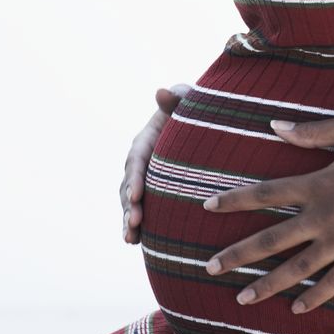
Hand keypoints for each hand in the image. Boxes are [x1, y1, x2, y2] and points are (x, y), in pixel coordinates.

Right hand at [120, 83, 190, 243]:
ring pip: (131, 202)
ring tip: (130, 238)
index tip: (137, 195)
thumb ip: (177, 98)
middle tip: (135, 223)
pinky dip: (136, 225)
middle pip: (129, 185)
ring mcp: (146, 179)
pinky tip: (135, 242)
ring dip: (129, 220)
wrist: (204, 127)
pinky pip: (142, 210)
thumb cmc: (195, 110)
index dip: (135, 178)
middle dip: (129, 205)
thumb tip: (160, 91)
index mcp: (146, 141)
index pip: (137, 160)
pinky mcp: (154, 194)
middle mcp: (141, 162)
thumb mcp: (188, 100)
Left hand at [203, 112, 333, 312]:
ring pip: (298, 268)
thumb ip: (312, 132)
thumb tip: (273, 126)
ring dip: (267, 285)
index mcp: (319, 181)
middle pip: (272, 238)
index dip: (233, 200)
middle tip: (208, 267)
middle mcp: (326, 214)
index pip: (265, 193)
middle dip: (237, 254)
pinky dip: (315, 297)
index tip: (206, 207)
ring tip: (240, 299)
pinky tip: (296, 310)